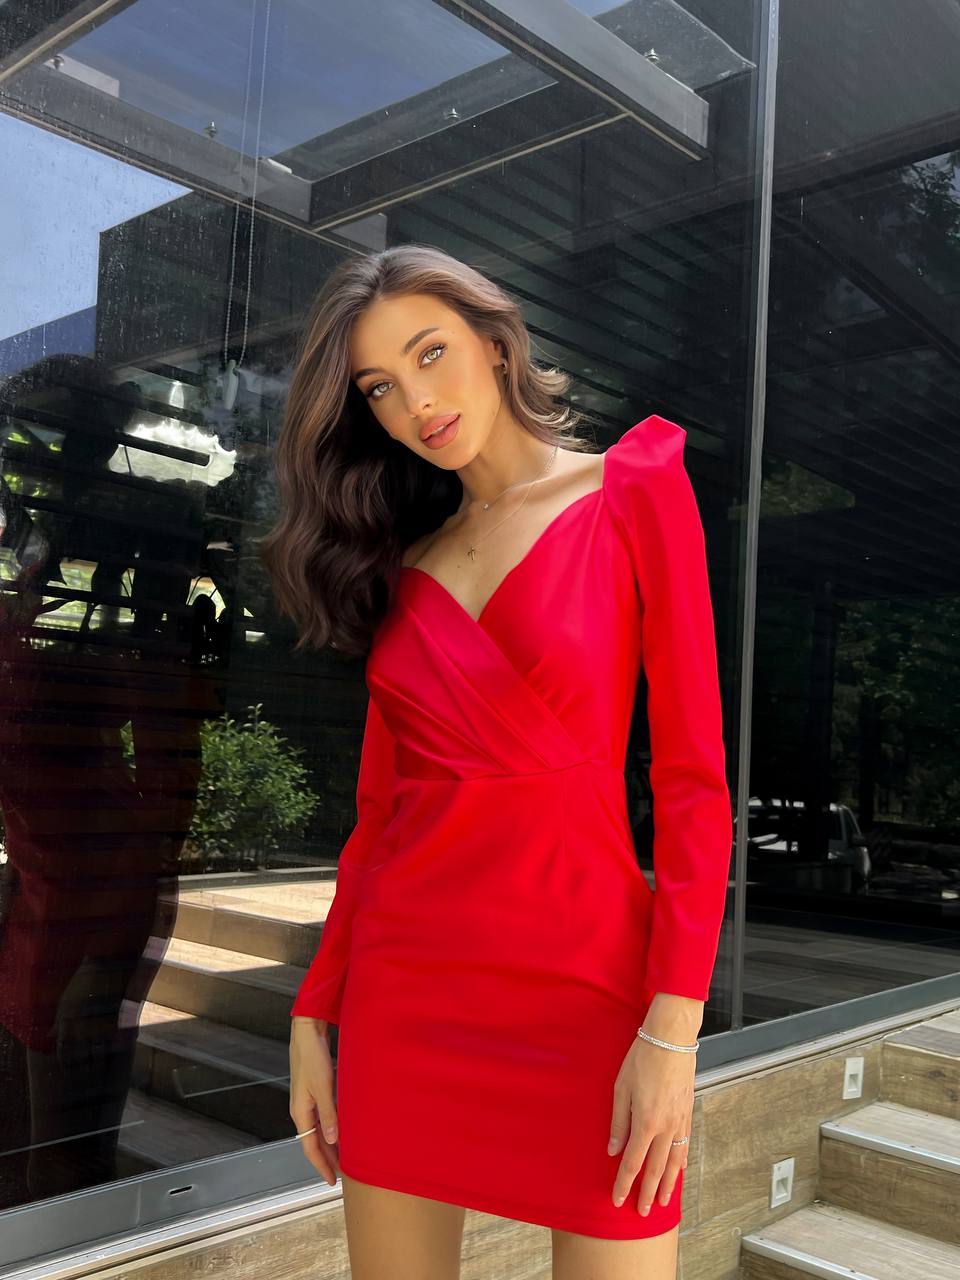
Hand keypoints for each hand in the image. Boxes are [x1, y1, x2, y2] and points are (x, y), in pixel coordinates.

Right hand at [289, 1016, 340, 1185]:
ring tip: (345, 1156)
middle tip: (343, 1174)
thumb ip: (328, 1114)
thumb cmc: (313, 1057)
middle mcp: (301, 1110)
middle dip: (327, 1159)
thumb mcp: (323, 1087)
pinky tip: (343, 1129)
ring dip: (330, 1144)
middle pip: (314, 1142)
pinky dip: (332, 1127)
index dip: (322, 1165)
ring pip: (318, 1130)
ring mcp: (307, 1101)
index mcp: (300, 1112)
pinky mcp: (314, 1090)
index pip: (310, 1148)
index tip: (332, 1181)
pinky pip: (322, 1117)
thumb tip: (332, 1141)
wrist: (307, 1032)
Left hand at [607, 1034, 693, 1214]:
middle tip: (643, 1211)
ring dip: (669, 1184)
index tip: (618, 1200)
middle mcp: (666, 1128)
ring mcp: (680, 1121)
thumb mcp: (621, 1088)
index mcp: (645, 1123)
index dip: (624, 1184)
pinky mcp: (688, 1112)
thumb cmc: (642, 1059)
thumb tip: (613, 1149)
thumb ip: (618, 1123)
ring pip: (675, 1162)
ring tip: (664, 1200)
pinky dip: (682, 1161)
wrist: (670, 1039)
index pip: (633, 1163)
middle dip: (648, 1193)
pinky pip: (686, 1144)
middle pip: (656, 1169)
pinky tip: (680, 1169)